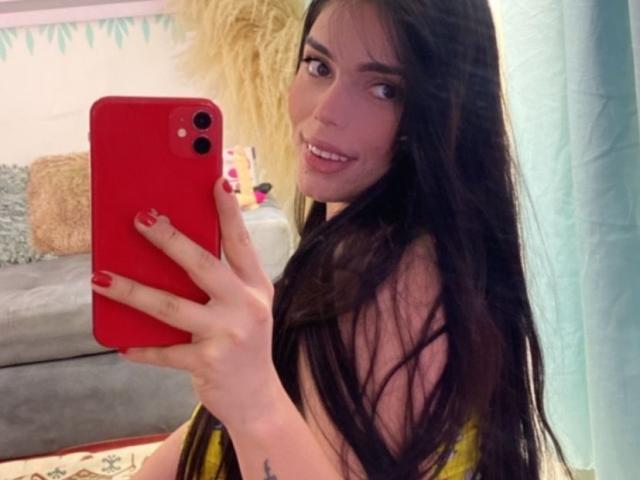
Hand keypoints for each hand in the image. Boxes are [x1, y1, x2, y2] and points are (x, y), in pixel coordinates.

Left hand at [91, 177, 280, 431]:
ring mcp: (228, 334)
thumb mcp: (245, 307)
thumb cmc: (245, 344)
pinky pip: (165, 351)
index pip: (240, 242)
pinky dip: (141, 347)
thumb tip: (174, 253)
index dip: (228, 212)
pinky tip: (121, 343)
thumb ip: (222, 282)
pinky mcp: (209, 363)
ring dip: (133, 291)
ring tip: (101, 278)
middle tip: (140, 218)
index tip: (216, 181)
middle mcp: (246, 306)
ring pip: (172, 307)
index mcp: (256, 287)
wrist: (258, 398)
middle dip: (169, 239)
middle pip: (202, 265)